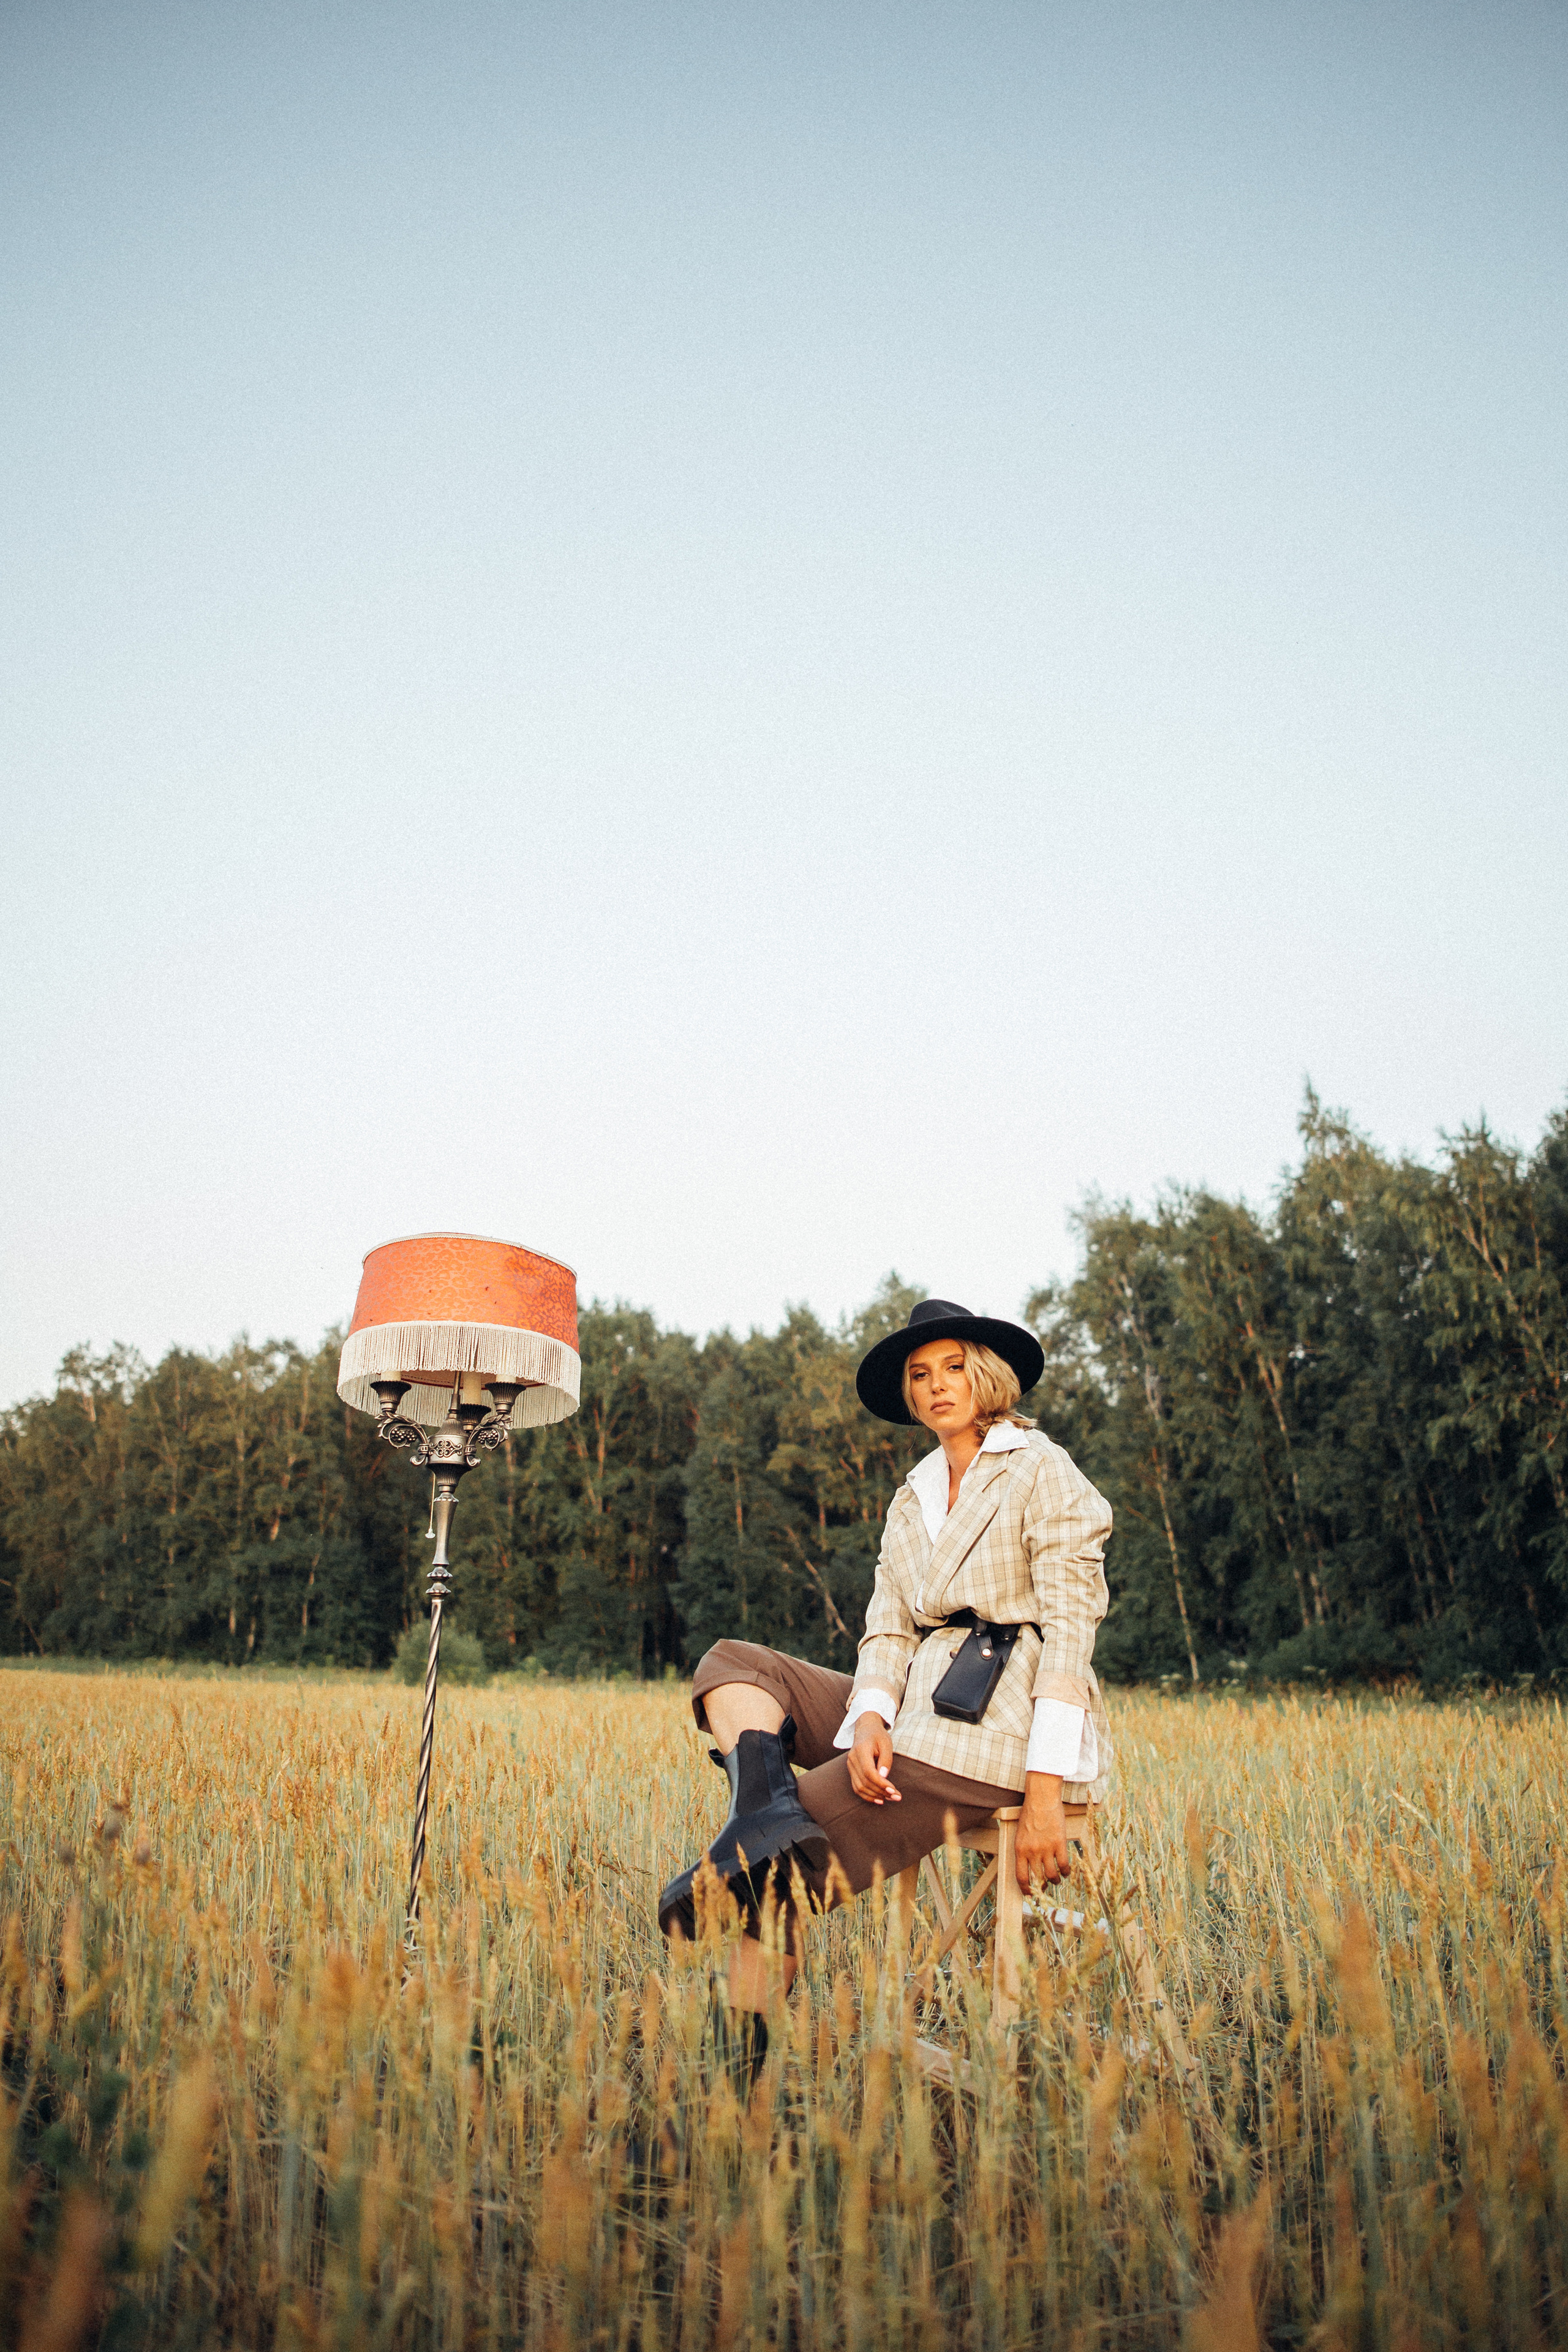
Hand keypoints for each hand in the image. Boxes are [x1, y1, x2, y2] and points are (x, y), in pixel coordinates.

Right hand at [847, 1716, 900, 1804]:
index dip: (881, 1784)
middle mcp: (852, 1759)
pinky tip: (879, 1799)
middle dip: (881, 1792)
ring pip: (859, 1787)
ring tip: (890, 1798)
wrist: (865, 1729)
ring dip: (875, 1796)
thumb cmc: (878, 1735)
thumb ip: (886, 1760)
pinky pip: (857, 1787)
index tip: (894, 1790)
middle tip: (897, 1797)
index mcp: (861, 1750)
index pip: (868, 1772)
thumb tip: (884, 1777)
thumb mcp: (886, 1743)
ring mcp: (850, 1766)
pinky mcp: (851, 1771)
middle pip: (864, 1782)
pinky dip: (867, 1796)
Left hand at [1016, 1771, 1070, 1889]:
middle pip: (1037, 1879)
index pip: (1021, 1877)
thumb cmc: (1030, 1814)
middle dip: (1042, 1888)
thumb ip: (1023, 1851)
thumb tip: (1028, 1867)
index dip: (1026, 1889)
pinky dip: (1066, 1872)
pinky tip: (1066, 1872)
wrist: (1042, 1799)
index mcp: (1019, 1850)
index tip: (1030, 1895)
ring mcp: (1046, 1848)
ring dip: (1055, 1880)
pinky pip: (1064, 1865)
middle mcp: (1032, 1852)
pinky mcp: (1059, 1843)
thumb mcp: (1020, 1834)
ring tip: (1056, 1880)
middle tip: (1045, 1889)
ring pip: (1051, 1875)